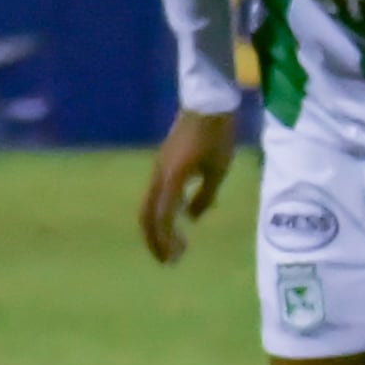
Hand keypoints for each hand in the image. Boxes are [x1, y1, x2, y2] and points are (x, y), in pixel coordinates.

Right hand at [141, 107, 236, 261]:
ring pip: (148, 205)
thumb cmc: (216, 136)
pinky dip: (161, 213)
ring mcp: (159, 169)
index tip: (175, 257)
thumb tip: (189, 218)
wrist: (206, 102)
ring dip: (157, 228)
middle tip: (169, 261)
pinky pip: (155, 195)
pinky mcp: (163, 164)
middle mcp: (159, 176)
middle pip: (147, 215)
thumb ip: (205, 196)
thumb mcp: (218, 169)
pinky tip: (177, 220)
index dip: (165, 240)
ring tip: (171, 245)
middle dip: (155, 240)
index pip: (161, 217)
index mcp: (171, 179)